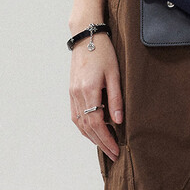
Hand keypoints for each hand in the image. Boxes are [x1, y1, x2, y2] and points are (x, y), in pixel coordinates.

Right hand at [70, 33, 122, 159]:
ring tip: (105, 146)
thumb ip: (116, 99)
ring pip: (79, 123)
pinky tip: (93, 131)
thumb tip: (118, 121)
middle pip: (86, 127)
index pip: (96, 124)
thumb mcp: (115, 74)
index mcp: (88, 90)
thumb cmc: (103, 52)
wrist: (86, 35)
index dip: (106, 140)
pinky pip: (75, 115)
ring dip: (91, 137)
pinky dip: (84, 127)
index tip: (116, 150)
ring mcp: (72, 93)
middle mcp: (77, 94)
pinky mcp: (71, 91)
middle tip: (113, 154)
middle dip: (100, 143)